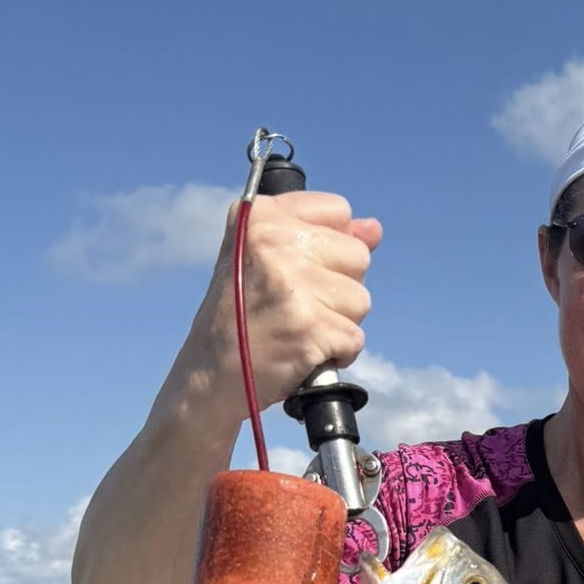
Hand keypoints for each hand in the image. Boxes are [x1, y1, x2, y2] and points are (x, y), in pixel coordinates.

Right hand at [164, 190, 383, 427]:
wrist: (210, 373)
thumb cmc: (241, 316)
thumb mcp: (267, 259)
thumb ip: (323, 236)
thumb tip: (373, 229)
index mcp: (262, 217)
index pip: (338, 210)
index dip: (332, 245)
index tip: (305, 267)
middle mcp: (275, 243)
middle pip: (358, 256)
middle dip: (338, 287)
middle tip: (297, 305)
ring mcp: (293, 285)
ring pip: (361, 299)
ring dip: (338, 322)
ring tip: (299, 327)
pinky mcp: (309, 327)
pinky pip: (355, 337)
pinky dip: (337, 353)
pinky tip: (305, 351)